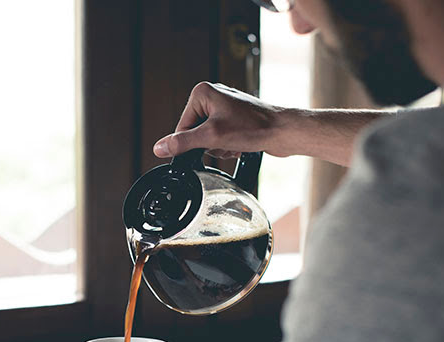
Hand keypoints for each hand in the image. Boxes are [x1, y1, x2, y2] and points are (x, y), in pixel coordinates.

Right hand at [153, 81, 286, 158]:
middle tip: (225, 142)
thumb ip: (183, 143)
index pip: (181, 127)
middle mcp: (212, 96)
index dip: (192, 143)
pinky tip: (240, 144)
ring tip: (235, 143)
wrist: (283, 131)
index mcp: (202, 93)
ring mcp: (224, 106)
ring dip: (219, 147)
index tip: (207, 145)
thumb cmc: (255, 127)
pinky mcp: (233, 117)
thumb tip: (160, 148)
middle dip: (208, 145)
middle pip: (194, 133)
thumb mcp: (212, 137)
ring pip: (207, 138)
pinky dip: (227, 145)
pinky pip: (219, 137)